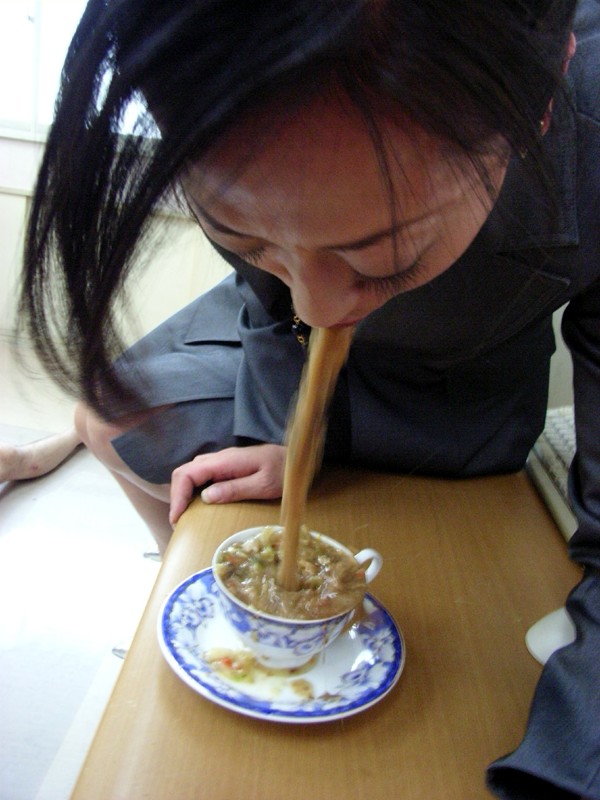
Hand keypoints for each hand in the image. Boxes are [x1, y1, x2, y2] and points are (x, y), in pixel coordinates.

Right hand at [169, 444, 285, 524]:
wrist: (296, 457)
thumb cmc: (284, 471)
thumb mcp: (264, 484)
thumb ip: (236, 488)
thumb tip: (206, 497)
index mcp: (225, 461)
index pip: (188, 473)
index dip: (178, 495)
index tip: (177, 518)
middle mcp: (219, 458)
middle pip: (184, 472)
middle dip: (176, 496)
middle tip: (178, 521)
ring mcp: (222, 462)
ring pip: (191, 473)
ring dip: (182, 493)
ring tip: (184, 516)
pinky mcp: (226, 467)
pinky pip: (202, 476)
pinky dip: (192, 490)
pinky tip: (197, 505)